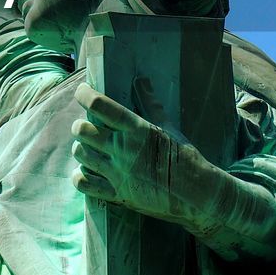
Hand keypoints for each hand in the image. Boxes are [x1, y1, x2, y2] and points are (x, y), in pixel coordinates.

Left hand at [70, 80, 225, 231]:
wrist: (195, 193)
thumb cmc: (184, 157)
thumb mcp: (168, 127)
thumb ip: (150, 104)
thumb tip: (141, 80)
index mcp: (135, 129)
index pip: (100, 105)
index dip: (84, 95)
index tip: (82, 92)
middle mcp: (122, 149)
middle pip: (82, 130)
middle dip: (81, 125)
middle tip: (88, 126)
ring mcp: (117, 173)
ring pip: (81, 154)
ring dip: (81, 148)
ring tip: (89, 147)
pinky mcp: (116, 194)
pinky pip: (84, 183)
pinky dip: (80, 175)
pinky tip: (87, 171)